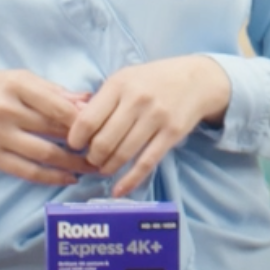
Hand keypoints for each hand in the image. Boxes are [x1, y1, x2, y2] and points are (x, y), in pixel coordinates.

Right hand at [0, 70, 92, 185]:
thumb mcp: (13, 80)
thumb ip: (50, 91)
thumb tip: (86, 100)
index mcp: (15, 85)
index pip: (59, 104)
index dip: (85, 118)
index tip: (103, 126)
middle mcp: (6, 110)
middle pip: (55, 129)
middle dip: (84, 142)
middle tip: (107, 149)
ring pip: (46, 153)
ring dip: (74, 163)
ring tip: (94, 167)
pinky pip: (28, 171)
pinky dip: (52, 177)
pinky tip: (69, 178)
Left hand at [68, 55, 231, 196]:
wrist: (196, 79)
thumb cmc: (152, 80)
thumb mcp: (124, 79)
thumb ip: (101, 100)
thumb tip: (74, 127)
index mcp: (119, 84)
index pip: (87, 120)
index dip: (76, 139)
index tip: (75, 145)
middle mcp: (137, 100)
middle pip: (103, 141)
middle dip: (92, 157)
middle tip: (91, 159)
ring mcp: (156, 117)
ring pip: (123, 154)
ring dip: (108, 167)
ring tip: (104, 168)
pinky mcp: (172, 133)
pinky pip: (146, 163)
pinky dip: (130, 180)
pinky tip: (119, 190)